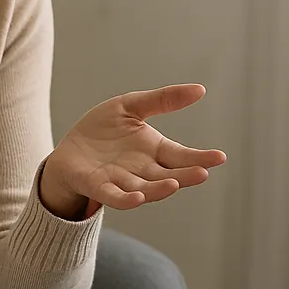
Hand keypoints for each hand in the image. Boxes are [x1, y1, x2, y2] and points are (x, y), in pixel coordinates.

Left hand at [39, 84, 226, 218]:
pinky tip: (138, 197)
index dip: (199, 158)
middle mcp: (143, 170)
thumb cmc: (103, 130)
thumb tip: (200, 90)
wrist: (70, 150)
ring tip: (174, 184)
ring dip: (159, 189)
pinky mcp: (98, 187)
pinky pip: (115, 197)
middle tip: (203, 173)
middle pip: (168, 175)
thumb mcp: (132, 106)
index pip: (181, 156)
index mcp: (154, 151)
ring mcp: (122, 181)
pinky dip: (127, 199)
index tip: (219, 157)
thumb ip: (163, 100)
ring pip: (146, 188)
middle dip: (185, 176)